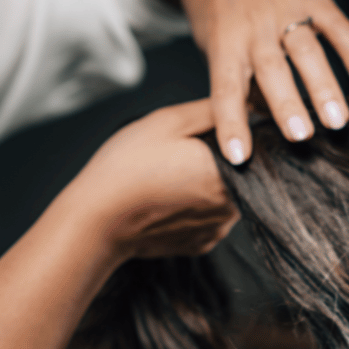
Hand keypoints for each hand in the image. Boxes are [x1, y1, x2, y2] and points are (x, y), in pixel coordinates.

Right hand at [57, 98, 236, 262]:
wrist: (97, 222)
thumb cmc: (127, 168)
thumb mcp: (167, 121)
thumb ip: (211, 111)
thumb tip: (242, 105)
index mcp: (229, 171)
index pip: (251, 147)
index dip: (228, 137)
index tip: (200, 137)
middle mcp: (233, 205)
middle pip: (239, 172)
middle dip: (216, 160)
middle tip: (177, 156)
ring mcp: (219, 228)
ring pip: (225, 196)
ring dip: (206, 185)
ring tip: (169, 177)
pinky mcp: (203, 243)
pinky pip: (209, 217)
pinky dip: (194, 207)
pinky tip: (168, 200)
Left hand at [172, 0, 348, 163]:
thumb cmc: (221, 12)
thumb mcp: (215, 45)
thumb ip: (240, 82)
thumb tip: (259, 124)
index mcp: (223, 42)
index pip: (225, 88)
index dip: (231, 123)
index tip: (239, 157)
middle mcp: (254, 26)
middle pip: (271, 68)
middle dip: (287, 104)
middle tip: (302, 136)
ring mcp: (285, 10)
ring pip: (306, 50)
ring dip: (323, 87)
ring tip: (337, 120)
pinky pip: (339, 29)